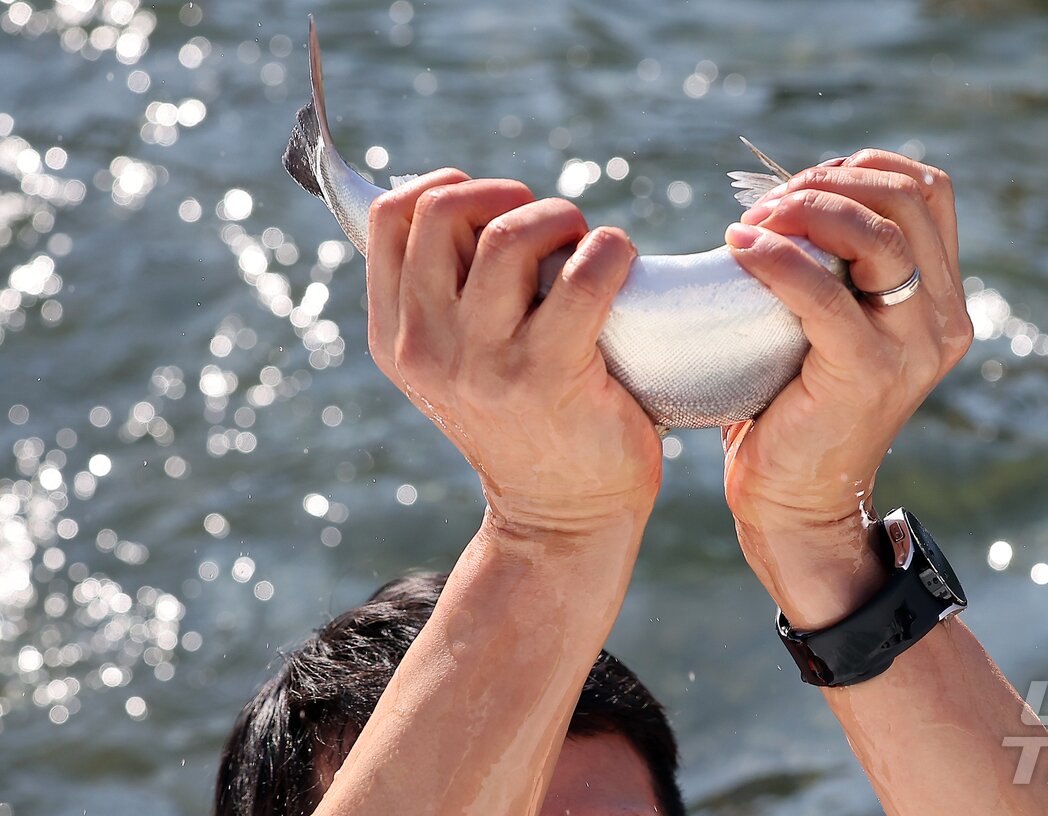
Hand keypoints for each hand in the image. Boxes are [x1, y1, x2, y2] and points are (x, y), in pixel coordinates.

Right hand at [365, 170, 662, 541]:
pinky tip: (620, 263)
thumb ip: (449, 294)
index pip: (391, 216)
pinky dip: (610, 250)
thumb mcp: (458, 363)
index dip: (447, 186)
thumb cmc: (526, 421)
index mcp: (395, 336)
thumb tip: (469, 198)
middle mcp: (426, 345)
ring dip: (560, 218)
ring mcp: (483, 361)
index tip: (493, 205)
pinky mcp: (548, 373)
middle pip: (442, 209)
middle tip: (550, 227)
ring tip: (585, 245)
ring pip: (509, 234)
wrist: (562, 518)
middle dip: (506, 194)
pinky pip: (583, 274)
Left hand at [721, 150, 971, 625]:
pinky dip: (777, 259)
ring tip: (750, 227)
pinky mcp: (868, 373)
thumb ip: (835, 269)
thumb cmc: (794, 408)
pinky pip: (823, 293)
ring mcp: (913, 347)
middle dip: (827, 183)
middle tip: (766, 208)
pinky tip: (738, 251)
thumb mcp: (830, 324)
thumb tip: (784, 200)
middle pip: (906, 198)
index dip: (859, 168)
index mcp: (940, 299)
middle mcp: (942, 319)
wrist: (795, 504)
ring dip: (805, 211)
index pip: (925, 190)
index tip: (796, 190)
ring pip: (878, 235)